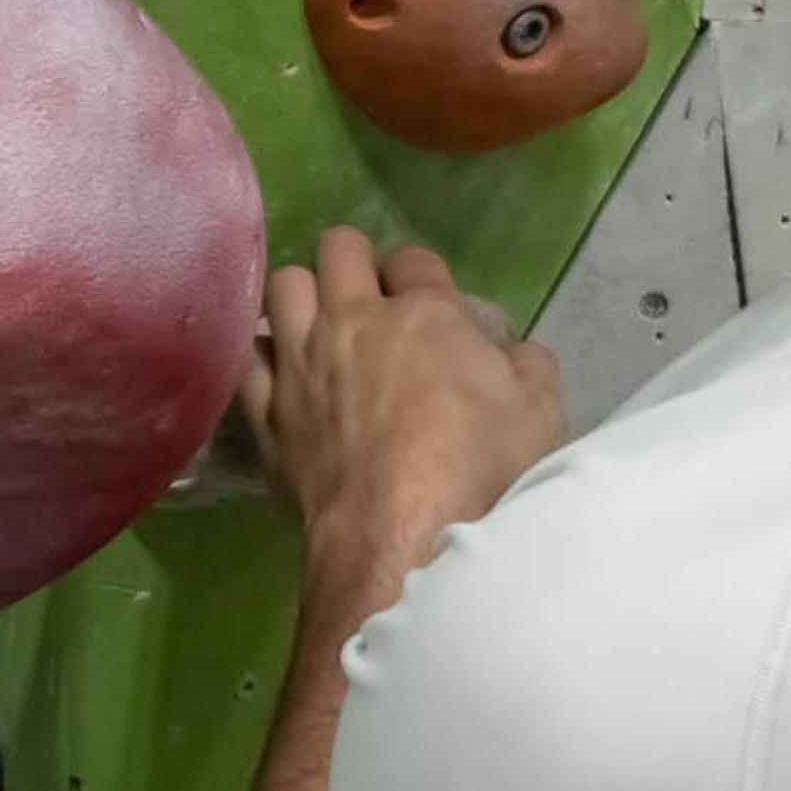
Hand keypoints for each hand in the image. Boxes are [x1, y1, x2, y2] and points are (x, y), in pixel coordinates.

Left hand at [247, 226, 567, 617]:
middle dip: (355, 262)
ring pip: (283, 288)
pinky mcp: (267, 414)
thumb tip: (517, 354)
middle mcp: (352, 322)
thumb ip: (528, 369)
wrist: (402, 541)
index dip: (423, 275)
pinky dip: (265, 358)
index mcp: (424, 314)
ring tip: (318, 327)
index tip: (430, 302)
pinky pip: (249, 360)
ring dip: (303, 296)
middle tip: (371, 299)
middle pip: (338, 249)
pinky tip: (281, 373)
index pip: (414, 259)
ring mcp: (301, 365)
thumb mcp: (541, 414)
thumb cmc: (482, 473)